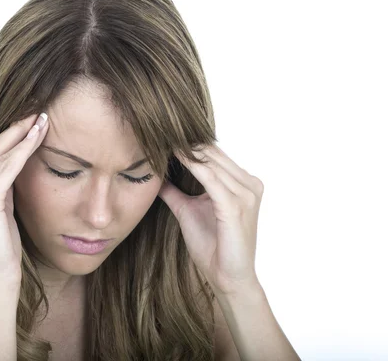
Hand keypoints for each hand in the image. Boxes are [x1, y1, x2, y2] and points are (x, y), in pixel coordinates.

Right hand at [0, 113, 48, 291]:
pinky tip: (37, 137)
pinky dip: (24, 151)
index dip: (6, 137)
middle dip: (15, 131)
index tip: (26, 121)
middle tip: (36, 112)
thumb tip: (15, 156)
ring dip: (23, 137)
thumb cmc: (0, 245)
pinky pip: (7, 170)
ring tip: (41, 120)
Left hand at [158, 144, 263, 296]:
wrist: (228, 278)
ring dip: (185, 149)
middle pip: (212, 152)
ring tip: (161, 136)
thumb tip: (156, 176)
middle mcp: (249, 184)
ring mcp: (246, 194)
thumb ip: (175, 191)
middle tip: (158, 128)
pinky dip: (191, 164)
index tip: (161, 132)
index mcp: (243, 184)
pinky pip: (210, 177)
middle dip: (185, 141)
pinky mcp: (236, 206)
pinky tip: (173, 154)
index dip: (187, 143)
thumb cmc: (212, 247)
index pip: (213, 154)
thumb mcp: (188, 211)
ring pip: (210, 161)